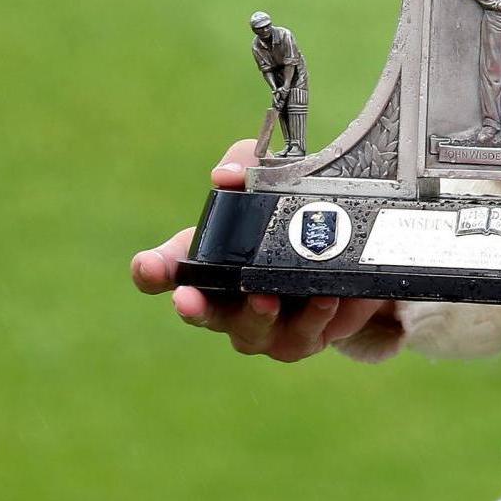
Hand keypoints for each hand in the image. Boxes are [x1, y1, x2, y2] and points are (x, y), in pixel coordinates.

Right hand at [129, 139, 396, 362]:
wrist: (353, 248)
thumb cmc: (296, 212)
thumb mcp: (277, 175)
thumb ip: (248, 164)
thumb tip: (226, 175)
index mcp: (210, 262)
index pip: (166, 271)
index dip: (151, 271)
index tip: (147, 265)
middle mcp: (229, 299)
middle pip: (202, 312)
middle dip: (194, 308)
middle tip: (187, 299)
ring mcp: (264, 324)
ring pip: (252, 329)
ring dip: (257, 315)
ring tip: (266, 298)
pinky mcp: (304, 336)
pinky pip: (305, 333)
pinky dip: (314, 316)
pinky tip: (324, 298)